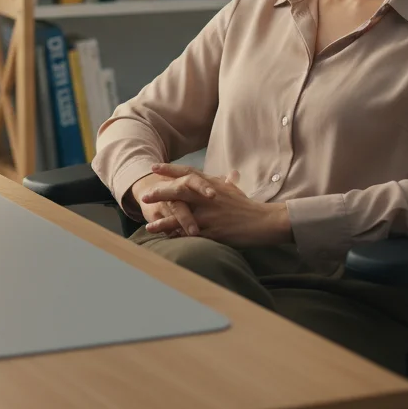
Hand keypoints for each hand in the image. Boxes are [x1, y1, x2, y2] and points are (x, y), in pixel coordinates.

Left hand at [138, 163, 290, 247]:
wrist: (262, 221)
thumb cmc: (247, 206)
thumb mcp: (235, 190)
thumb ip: (228, 182)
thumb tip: (231, 174)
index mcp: (212, 185)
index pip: (187, 173)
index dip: (170, 170)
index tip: (153, 167)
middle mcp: (209, 198)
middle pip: (180, 191)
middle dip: (161, 193)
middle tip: (144, 195)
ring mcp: (210, 215)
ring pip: (182, 217)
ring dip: (164, 222)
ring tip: (149, 226)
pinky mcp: (214, 231)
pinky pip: (192, 235)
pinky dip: (179, 238)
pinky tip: (168, 241)